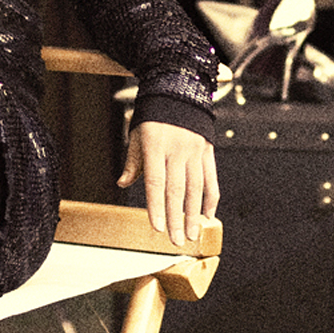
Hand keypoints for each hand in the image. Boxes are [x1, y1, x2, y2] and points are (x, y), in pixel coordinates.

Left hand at [117, 120, 219, 247]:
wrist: (180, 91)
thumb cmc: (153, 116)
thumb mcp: (137, 135)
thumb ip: (133, 162)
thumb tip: (123, 183)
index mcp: (156, 145)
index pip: (155, 182)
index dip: (156, 206)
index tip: (157, 227)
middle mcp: (177, 149)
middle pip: (176, 190)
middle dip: (176, 219)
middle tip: (176, 241)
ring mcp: (195, 151)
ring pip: (195, 188)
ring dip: (193, 214)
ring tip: (190, 235)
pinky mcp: (207, 151)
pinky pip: (210, 179)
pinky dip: (210, 199)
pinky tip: (207, 216)